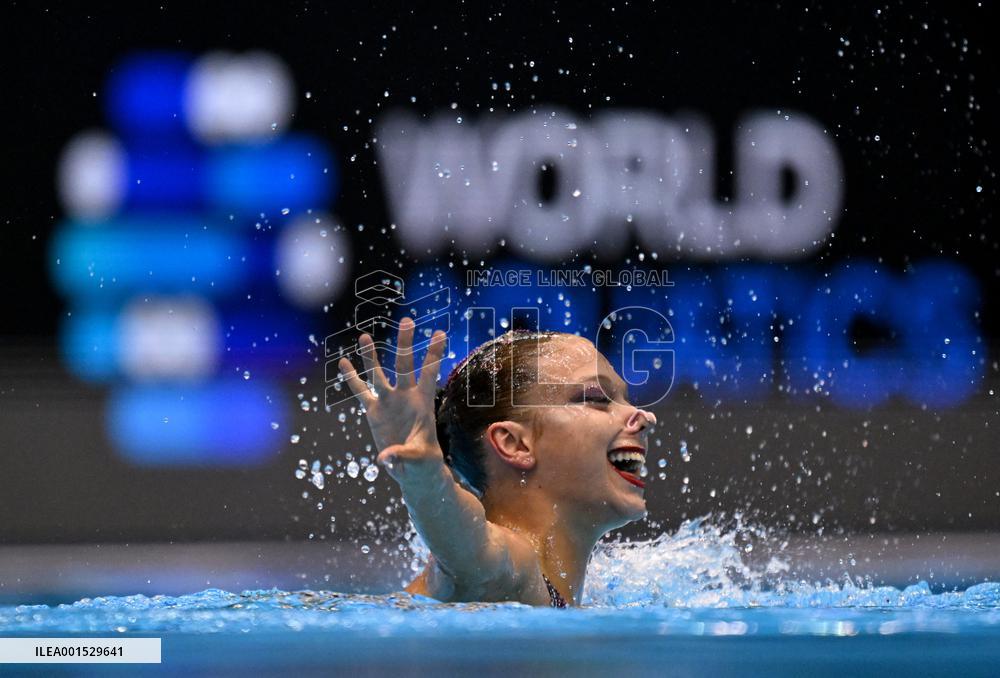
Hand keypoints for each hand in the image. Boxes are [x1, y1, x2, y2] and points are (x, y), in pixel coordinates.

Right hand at [338, 318, 447, 483]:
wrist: (412, 468)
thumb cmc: (423, 462)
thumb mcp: (417, 459)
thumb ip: (403, 456)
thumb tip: (385, 458)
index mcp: (423, 402)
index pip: (429, 373)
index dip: (434, 354)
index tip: (440, 332)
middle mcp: (405, 396)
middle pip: (404, 364)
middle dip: (405, 343)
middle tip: (407, 320)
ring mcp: (389, 401)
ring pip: (378, 373)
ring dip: (371, 356)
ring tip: (364, 336)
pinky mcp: (374, 411)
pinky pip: (361, 391)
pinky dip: (352, 378)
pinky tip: (344, 362)